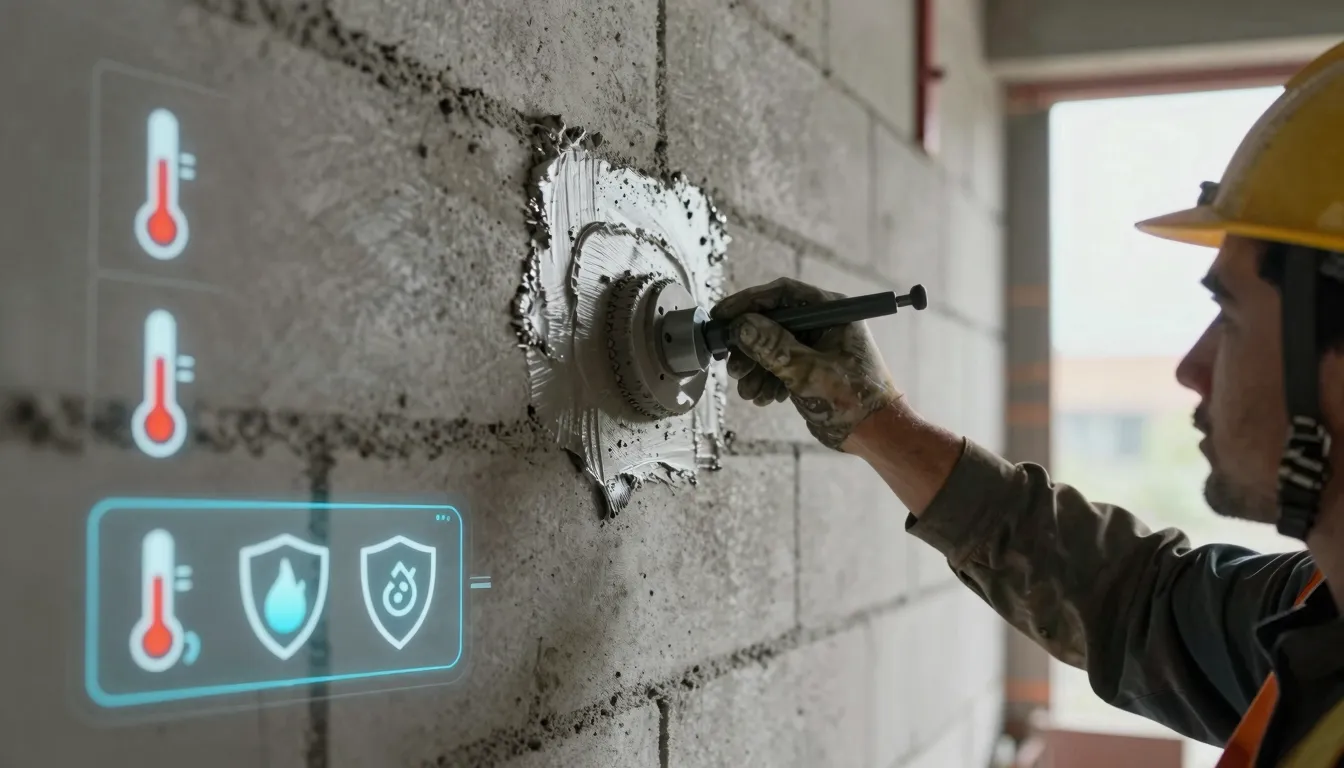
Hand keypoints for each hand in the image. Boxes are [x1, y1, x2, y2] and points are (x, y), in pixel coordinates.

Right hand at [712, 277, 900, 450]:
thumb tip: (741, 326)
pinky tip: (764, 397)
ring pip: (772, 346)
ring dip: (756, 368)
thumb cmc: (854, 401)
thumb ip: (773, 347)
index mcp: (833, 312)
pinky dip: (768, 380)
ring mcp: (817, 346)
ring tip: (749, 391)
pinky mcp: (811, 367)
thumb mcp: (808, 372)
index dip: (749, 303)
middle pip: (773, 321)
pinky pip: (780, 365)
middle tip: (734, 367)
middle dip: (749, 346)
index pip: (783, 294)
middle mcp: (824, 324)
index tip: (723, 316)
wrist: (876, 435)